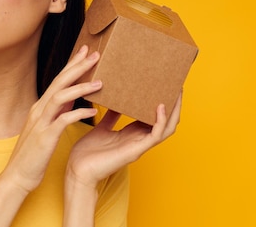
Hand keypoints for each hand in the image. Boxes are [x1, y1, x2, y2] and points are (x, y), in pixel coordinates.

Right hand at [1, 45, 102, 193]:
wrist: (17, 176)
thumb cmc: (33, 154)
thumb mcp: (46, 128)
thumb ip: (57, 112)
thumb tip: (72, 99)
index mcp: (40, 107)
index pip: (58, 81)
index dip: (71, 65)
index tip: (85, 52)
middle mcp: (39, 110)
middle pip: (59, 82)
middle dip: (77, 67)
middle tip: (95, 54)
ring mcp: (41, 123)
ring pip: (60, 97)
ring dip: (80, 87)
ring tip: (99, 82)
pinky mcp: (45, 137)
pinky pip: (63, 120)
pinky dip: (78, 113)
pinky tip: (92, 111)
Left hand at [66, 90, 181, 187]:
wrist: (78, 170)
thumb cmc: (87, 152)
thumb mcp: (102, 128)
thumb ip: (110, 117)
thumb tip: (114, 101)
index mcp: (133, 134)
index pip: (154, 118)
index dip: (163, 103)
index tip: (165, 86)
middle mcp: (139, 140)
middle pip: (166, 122)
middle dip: (175, 105)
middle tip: (177, 87)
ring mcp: (139, 145)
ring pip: (167, 129)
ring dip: (174, 111)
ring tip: (177, 94)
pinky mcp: (135, 150)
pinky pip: (155, 135)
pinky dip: (161, 120)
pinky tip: (160, 106)